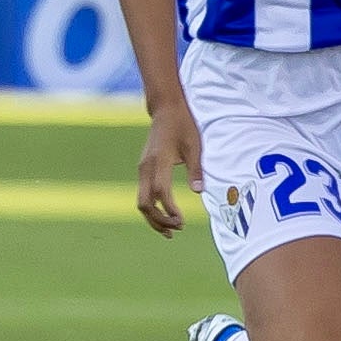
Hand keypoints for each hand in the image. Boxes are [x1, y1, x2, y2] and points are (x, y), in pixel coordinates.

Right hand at [137, 100, 203, 236]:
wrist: (166, 109)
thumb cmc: (183, 126)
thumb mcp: (195, 145)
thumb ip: (196, 169)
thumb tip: (199, 192)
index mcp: (158, 161)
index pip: (159, 193)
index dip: (169, 210)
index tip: (182, 221)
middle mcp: (146, 167)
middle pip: (144, 203)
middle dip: (158, 220)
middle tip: (176, 230)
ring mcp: (143, 169)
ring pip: (142, 201)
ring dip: (154, 218)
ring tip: (170, 231)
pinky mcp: (144, 169)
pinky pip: (144, 194)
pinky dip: (152, 208)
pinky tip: (165, 216)